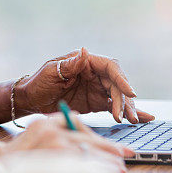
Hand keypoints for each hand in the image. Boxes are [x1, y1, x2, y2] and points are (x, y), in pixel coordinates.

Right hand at [0, 113, 131, 172]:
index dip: (105, 142)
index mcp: (49, 123)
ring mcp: (53, 149)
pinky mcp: (54, 163)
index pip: (83, 129)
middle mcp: (52, 134)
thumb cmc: (20, 149)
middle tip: (126, 159)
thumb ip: (59, 122)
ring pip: (88, 157)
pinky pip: (79, 168)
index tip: (121, 150)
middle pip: (89, 144)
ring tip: (119, 171)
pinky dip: (93, 172)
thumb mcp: (38, 129)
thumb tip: (81, 122)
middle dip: (110, 153)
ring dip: (106, 165)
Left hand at [16, 47, 154, 123]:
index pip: (110, 67)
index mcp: (85, 62)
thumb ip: (70, 65)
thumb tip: (84, 51)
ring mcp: (97, 88)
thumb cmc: (38, 82)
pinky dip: (127, 112)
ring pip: (119, 96)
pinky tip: (141, 119)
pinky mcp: (96, 102)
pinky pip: (114, 106)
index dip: (122, 79)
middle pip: (117, 84)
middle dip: (124, 100)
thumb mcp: (51, 72)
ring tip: (132, 120)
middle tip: (125, 116)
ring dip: (127, 108)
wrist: (30, 99)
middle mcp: (94, 74)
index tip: (130, 92)